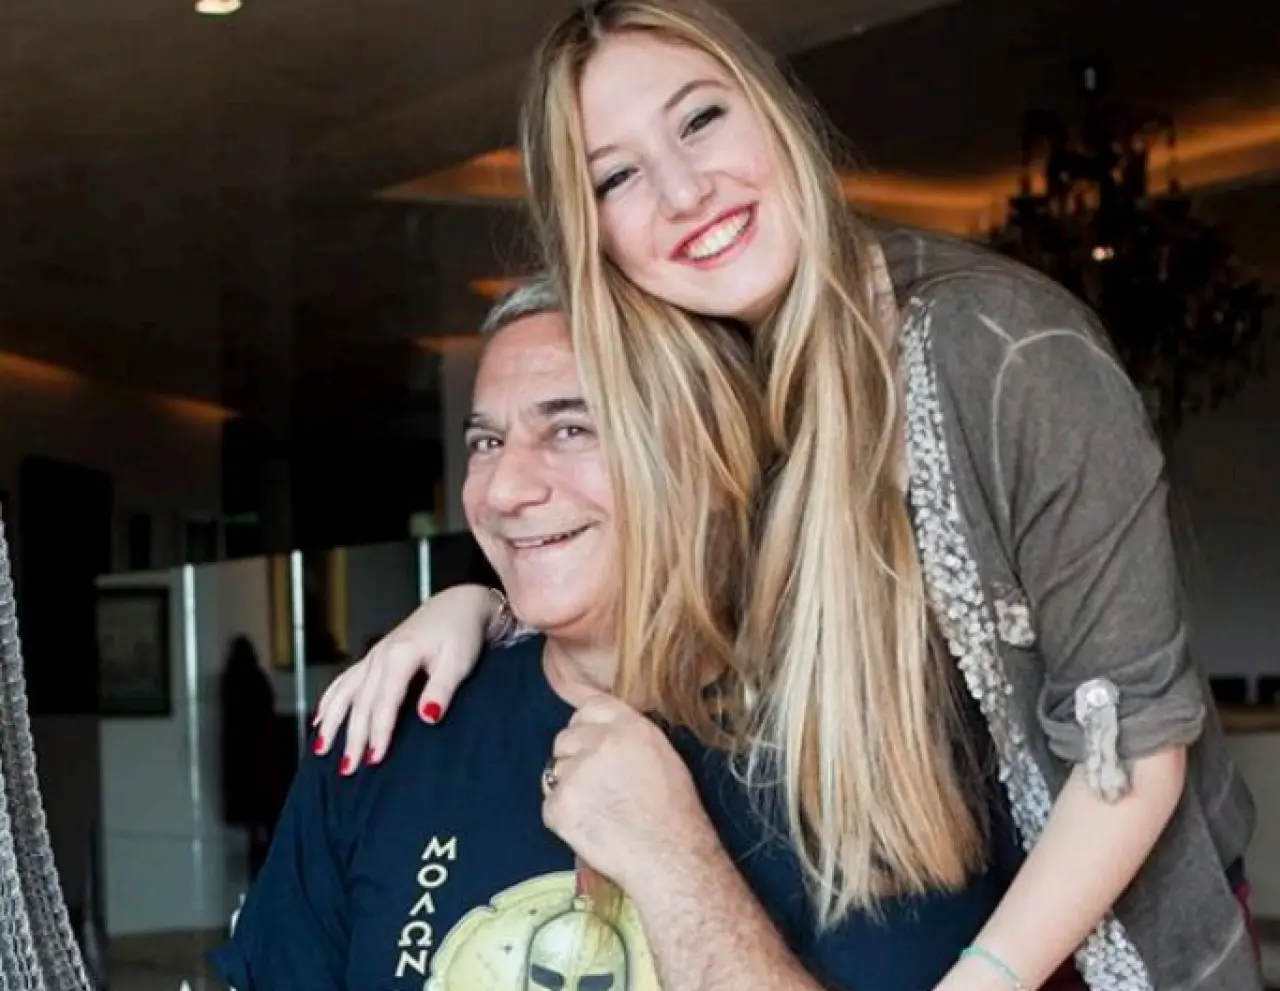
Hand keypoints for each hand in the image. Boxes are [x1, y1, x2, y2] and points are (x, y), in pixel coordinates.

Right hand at [313, 584, 498, 772]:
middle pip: (361, 703)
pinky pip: (344, 681)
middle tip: (348, 769)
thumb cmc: (462, 633)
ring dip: (333, 723)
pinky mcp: (374, 657)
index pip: (384, 703)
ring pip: (345, 693)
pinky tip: (319, 721)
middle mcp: (380, 656)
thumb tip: (427, 717)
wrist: (459, 605)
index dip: (379, 733)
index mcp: (400, 656)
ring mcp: (374, 656)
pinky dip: (329, 701)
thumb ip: (442, 689)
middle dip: (352, 737)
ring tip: (322, 751)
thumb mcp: (459, 661)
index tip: (375, 760)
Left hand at [542, 695, 717, 897]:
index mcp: (628, 727)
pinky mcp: (559, 805)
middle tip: (595, 784)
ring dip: (568, 786)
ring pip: (555, 771)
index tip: (586, 738)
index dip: (585, 724)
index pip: (589, 707)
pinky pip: (550, 804)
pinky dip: (563, 817)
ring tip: (598, 811)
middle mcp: (599, 742)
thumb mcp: (661, 755)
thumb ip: (628, 735)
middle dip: (573, 756)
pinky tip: (589, 828)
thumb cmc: (675, 812)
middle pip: (565, 738)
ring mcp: (575, 774)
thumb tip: (603, 729)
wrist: (669, 856)